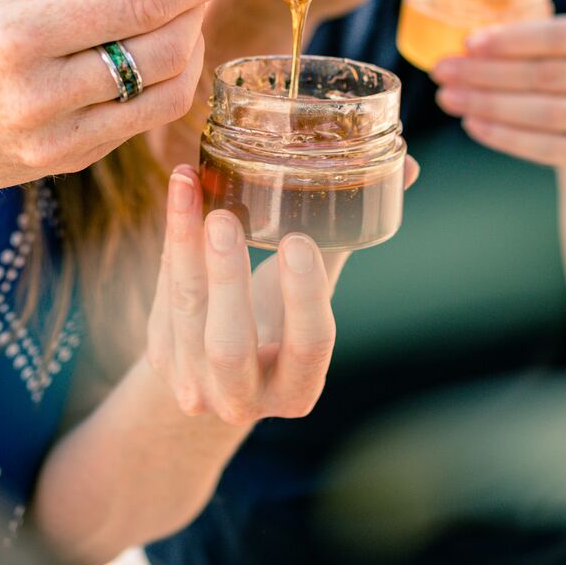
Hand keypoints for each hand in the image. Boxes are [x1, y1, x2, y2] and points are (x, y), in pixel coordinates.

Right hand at [0, 0, 245, 206]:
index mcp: (17, 37)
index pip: (137, 1)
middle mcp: (40, 94)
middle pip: (163, 45)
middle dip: (199, 4)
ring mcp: (59, 138)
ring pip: (168, 87)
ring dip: (192, 44)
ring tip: (179, 14)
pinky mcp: (72, 163)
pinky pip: (147, 118)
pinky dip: (171, 81)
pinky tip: (160, 55)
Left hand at [143, 166, 337, 423]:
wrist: (215, 378)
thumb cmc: (278, 324)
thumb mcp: (314, 298)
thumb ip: (344, 240)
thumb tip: (404, 167)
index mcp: (298, 388)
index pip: (309, 346)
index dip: (304, 297)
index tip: (299, 242)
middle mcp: (243, 397)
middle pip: (231, 343)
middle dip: (227, 278)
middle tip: (225, 217)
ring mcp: (194, 383)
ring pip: (185, 312)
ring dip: (184, 245)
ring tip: (187, 184)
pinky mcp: (161, 358)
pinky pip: (163, 295)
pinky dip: (171, 241)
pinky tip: (179, 194)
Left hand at [433, 11, 565, 174]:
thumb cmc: (565, 72)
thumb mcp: (554, 46)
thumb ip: (518, 41)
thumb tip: (461, 47)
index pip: (559, 35)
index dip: (511, 41)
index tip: (467, 44)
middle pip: (548, 75)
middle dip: (489, 74)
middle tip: (443, 71)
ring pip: (548, 114)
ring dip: (492, 106)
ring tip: (450, 99)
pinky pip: (549, 148)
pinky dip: (506, 137)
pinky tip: (473, 125)